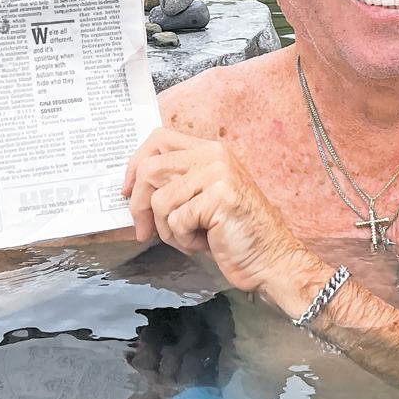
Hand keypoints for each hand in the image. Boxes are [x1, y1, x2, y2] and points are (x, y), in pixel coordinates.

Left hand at [122, 129, 322, 301]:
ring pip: (160, 200)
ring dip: (167, 229)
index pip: (158, 139)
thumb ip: (176, 183)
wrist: (271, 258)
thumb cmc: (233, 233)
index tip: (127, 192)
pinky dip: (183, 240)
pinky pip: (176, 221)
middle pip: (150, 168)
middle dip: (139, 205)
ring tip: (191, 237)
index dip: (135, 164)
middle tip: (144, 231)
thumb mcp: (202, 197)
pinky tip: (206, 242)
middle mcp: (213, 155)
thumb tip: (131, 189)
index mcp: (209, 150)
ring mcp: (218, 174)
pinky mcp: (219, 197)